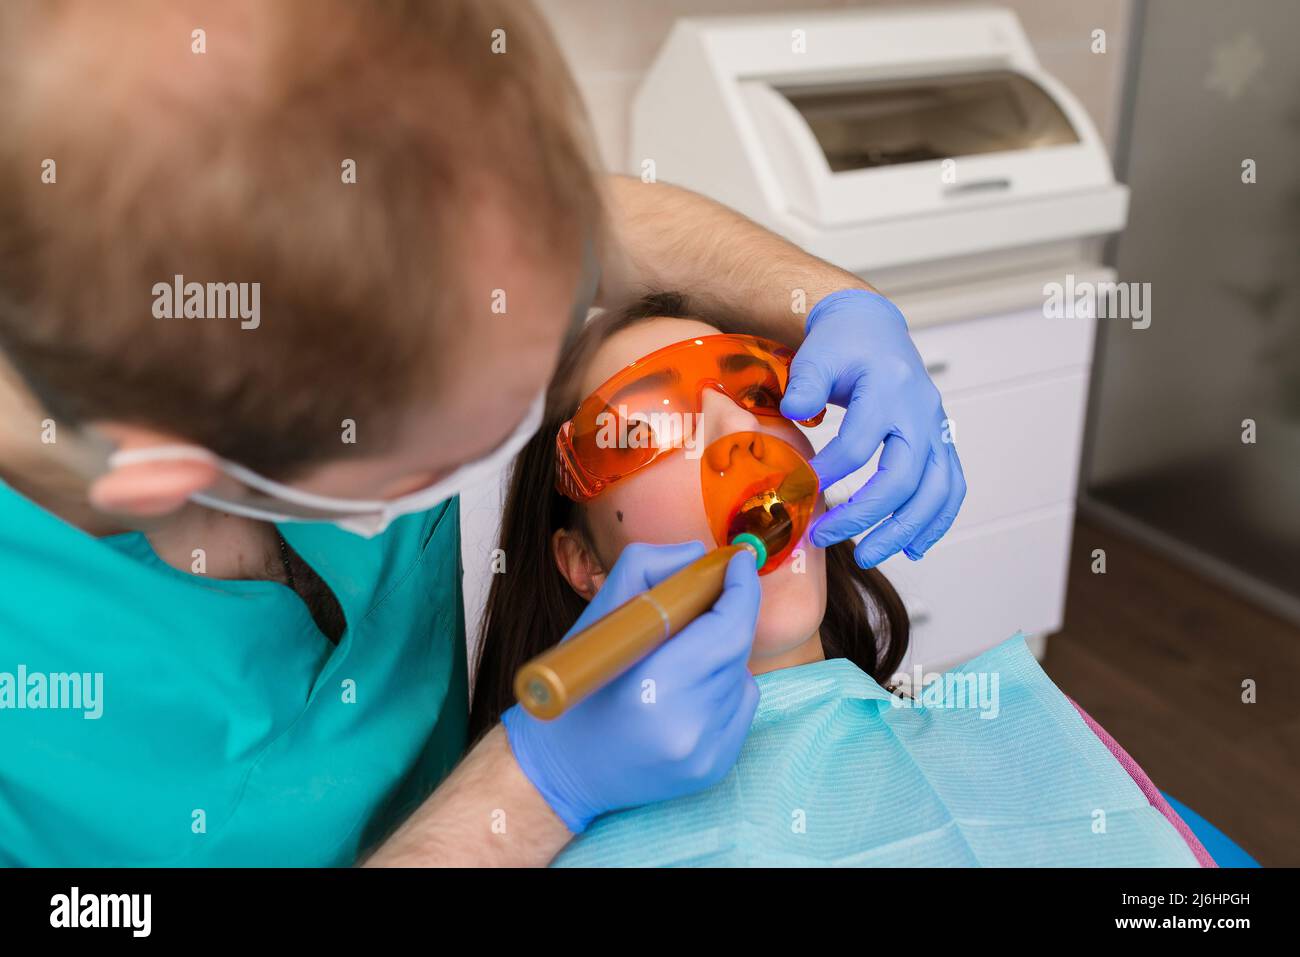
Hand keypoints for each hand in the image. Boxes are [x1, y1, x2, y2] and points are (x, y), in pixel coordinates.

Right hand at [501, 541, 760, 832]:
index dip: (740, 589)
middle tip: (713, 593)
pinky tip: (685, 692)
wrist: (561, 768)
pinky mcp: (713, 768)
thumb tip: (698, 556)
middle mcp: (685, 726)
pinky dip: (722, 688)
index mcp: (653, 687)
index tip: (738, 561)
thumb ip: (647, 569)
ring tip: (678, 657)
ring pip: (740, 676)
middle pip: (736, 649)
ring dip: (720, 654)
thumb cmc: (576, 689)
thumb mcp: (596, 617)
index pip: (726, 628)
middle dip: (729, 614)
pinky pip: (740, 707)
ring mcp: (703, 753)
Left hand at [781, 289, 966, 566]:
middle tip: (827, 537)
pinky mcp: (940, 442)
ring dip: (905, 530)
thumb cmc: (842, 344)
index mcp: (887, 389)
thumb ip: (805, 383)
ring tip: (868, 556)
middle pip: (904, 477)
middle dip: (866, 515)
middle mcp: (920, 413)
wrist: (873, 328)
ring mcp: (936, 429)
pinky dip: (936, 521)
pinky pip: (950, 488)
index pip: (859, 444)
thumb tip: (793, 413)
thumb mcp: (817, 354)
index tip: (799, 490)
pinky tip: (914, 548)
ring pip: (936, 491)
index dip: (828, 472)